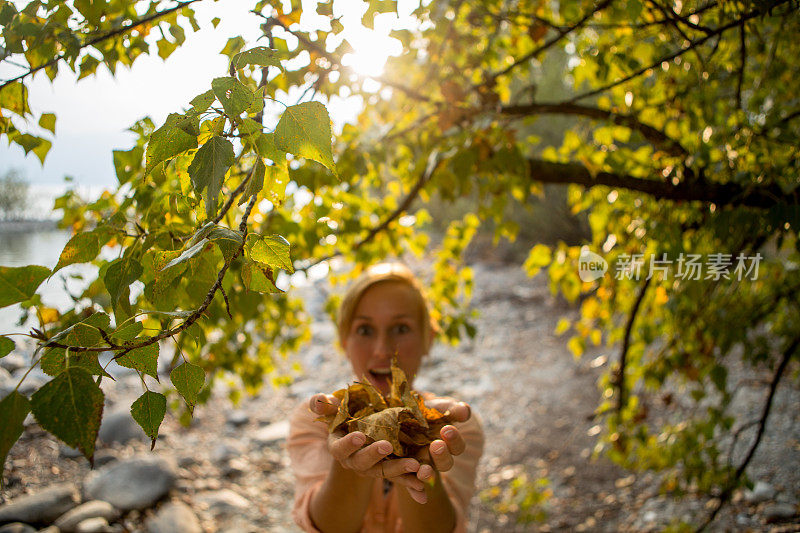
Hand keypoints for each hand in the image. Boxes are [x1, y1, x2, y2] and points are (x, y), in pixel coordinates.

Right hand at [309, 393, 428, 503]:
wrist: (363, 426)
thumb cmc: (346, 414)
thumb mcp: (335, 407)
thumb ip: (324, 404)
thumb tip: (318, 400)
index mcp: (339, 447)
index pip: (340, 449)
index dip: (349, 444)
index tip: (360, 436)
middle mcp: (355, 462)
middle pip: (363, 464)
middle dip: (375, 456)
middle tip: (388, 446)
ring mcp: (372, 468)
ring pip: (385, 472)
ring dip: (399, 471)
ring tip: (415, 466)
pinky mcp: (389, 471)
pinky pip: (400, 480)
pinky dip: (412, 486)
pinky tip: (423, 493)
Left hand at [412, 397, 470, 486]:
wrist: (399, 417)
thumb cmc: (425, 411)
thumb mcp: (438, 408)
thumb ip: (452, 410)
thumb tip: (465, 412)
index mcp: (448, 444)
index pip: (456, 446)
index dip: (454, 439)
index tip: (447, 429)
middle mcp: (435, 458)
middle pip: (445, 463)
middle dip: (441, 455)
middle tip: (436, 445)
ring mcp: (420, 464)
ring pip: (427, 473)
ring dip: (427, 474)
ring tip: (423, 470)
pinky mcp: (403, 470)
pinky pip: (409, 482)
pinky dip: (412, 489)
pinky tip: (414, 493)